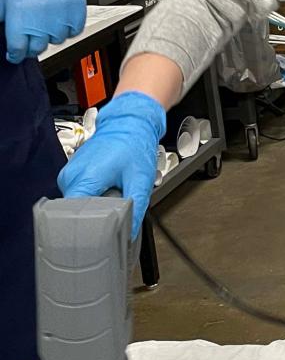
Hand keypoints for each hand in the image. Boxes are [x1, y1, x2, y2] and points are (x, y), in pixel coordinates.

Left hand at [0, 0, 85, 62]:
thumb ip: (0, 18)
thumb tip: (2, 38)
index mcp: (19, 15)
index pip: (18, 49)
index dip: (15, 53)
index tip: (15, 53)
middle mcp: (42, 17)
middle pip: (38, 48)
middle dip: (32, 44)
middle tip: (29, 34)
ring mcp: (61, 13)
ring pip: (57, 40)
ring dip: (51, 34)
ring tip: (45, 18)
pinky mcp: (77, 9)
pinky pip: (75, 31)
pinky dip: (68, 27)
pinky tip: (58, 15)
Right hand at [58, 91, 166, 236]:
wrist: (128, 123)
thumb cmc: (134, 146)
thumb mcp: (140, 180)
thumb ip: (136, 207)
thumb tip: (130, 231)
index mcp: (84, 179)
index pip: (73, 216)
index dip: (87, 229)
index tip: (100, 236)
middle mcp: (70, 176)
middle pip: (74, 212)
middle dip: (93, 218)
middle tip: (113, 216)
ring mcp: (69, 173)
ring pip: (76, 203)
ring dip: (93, 206)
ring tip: (112, 196)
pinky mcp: (72, 172)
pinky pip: (78, 192)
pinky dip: (92, 196)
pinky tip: (106, 190)